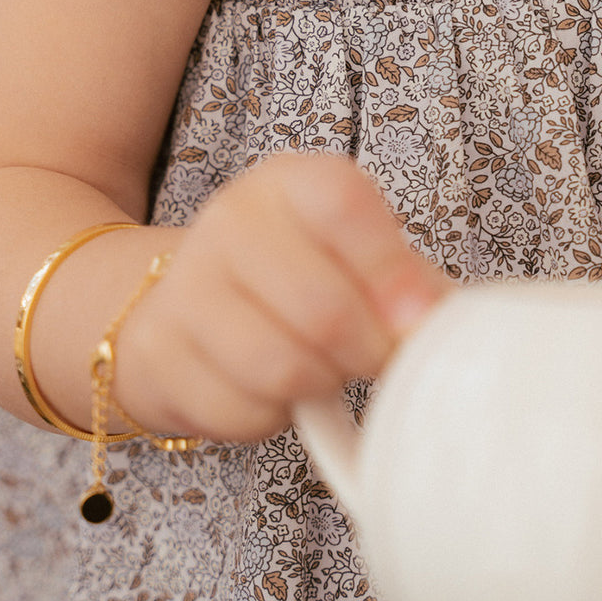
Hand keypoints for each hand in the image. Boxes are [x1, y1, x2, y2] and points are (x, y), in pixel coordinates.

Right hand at [112, 152, 448, 441]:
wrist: (183, 304)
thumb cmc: (293, 278)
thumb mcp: (351, 253)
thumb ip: (406, 281)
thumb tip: (445, 318)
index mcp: (288, 183)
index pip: (343, 204)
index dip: (391, 271)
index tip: (419, 319)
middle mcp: (228, 221)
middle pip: (323, 309)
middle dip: (369, 353)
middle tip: (377, 359)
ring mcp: (183, 287)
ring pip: (283, 368)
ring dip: (321, 386)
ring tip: (325, 372)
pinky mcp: (156, 354)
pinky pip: (242, 411)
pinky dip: (272, 417)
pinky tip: (271, 391)